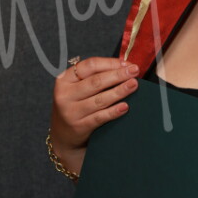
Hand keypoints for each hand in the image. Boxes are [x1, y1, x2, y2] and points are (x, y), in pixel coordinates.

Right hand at [49, 57, 139, 175]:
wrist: (63, 135)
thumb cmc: (76, 104)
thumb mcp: (77, 87)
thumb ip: (95, 75)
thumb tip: (124, 66)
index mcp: (64, 79)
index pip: (90, 65)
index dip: (110, 63)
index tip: (126, 63)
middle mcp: (65, 94)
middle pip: (96, 81)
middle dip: (118, 75)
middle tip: (135, 71)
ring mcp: (71, 112)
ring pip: (100, 99)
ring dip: (119, 91)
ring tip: (133, 85)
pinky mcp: (80, 126)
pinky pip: (100, 117)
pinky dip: (114, 111)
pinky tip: (125, 106)